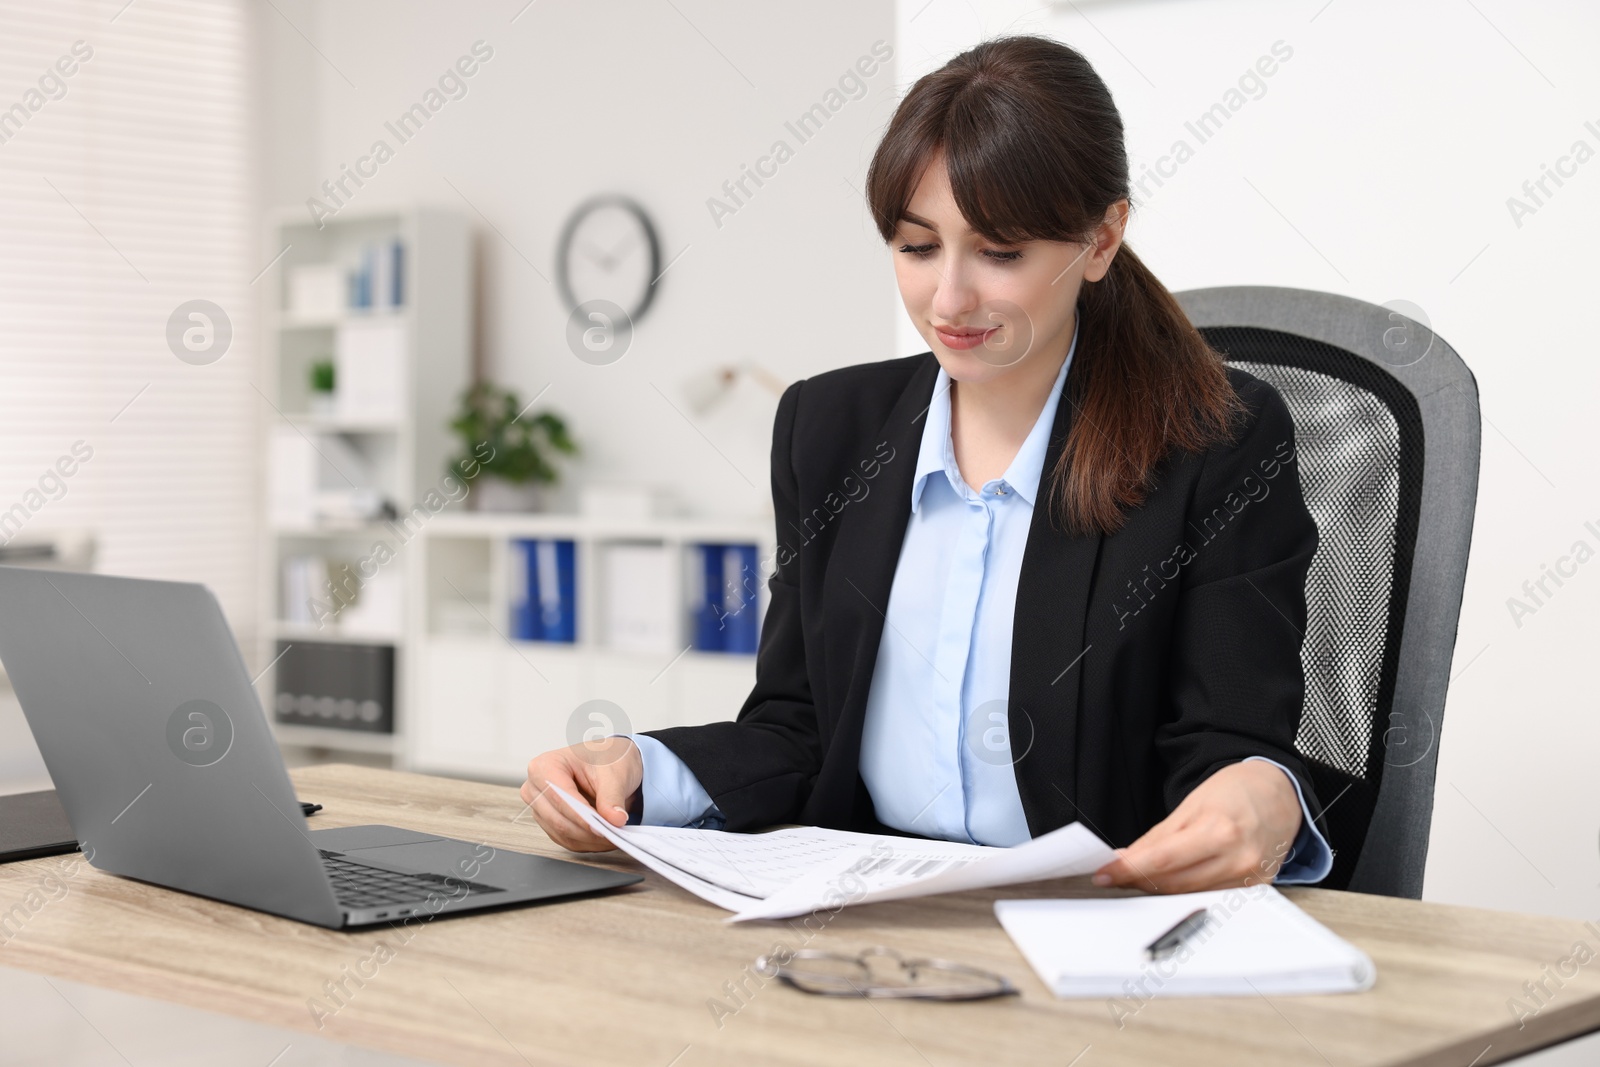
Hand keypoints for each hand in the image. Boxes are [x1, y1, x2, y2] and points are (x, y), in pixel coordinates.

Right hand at [520, 737, 642, 851]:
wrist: (610, 763)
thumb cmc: (606, 759)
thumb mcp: (613, 773)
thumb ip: (612, 797)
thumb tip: (615, 819)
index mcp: (545, 765)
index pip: (559, 796)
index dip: (580, 815)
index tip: (601, 828)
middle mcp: (536, 787)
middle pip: (558, 819)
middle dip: (587, 830)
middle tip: (613, 834)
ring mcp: (540, 807)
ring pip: (562, 833)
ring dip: (589, 840)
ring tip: (613, 836)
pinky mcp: (549, 822)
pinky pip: (566, 840)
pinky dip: (586, 843)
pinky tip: (604, 838)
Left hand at [1091, 760, 1302, 892]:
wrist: (1278, 794)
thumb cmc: (1235, 793)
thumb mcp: (1191, 804)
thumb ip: (1158, 837)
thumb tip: (1126, 858)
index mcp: (1220, 830)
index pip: (1163, 860)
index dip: (1129, 869)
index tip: (1104, 873)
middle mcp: (1237, 859)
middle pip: (1174, 882)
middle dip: (1139, 880)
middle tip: (1115, 874)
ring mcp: (1249, 878)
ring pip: (1189, 894)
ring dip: (1159, 888)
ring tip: (1140, 875)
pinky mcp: (1254, 889)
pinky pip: (1209, 896)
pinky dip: (1186, 891)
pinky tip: (1171, 882)